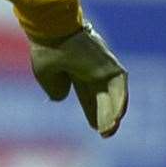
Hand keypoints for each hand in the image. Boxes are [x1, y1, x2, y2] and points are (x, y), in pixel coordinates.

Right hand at [29, 23, 128, 137]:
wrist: (52, 31)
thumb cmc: (45, 50)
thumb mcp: (45, 75)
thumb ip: (54, 88)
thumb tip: (60, 97)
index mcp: (75, 70)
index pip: (88, 94)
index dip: (92, 111)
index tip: (94, 127)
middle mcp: (92, 69)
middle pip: (103, 98)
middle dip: (104, 116)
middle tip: (105, 134)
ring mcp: (103, 67)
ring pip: (113, 95)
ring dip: (112, 114)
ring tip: (108, 131)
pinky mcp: (111, 65)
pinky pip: (120, 87)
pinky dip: (120, 102)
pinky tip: (116, 118)